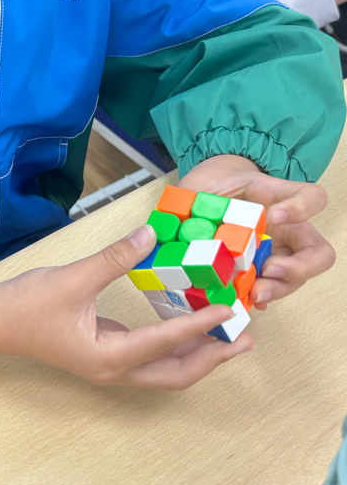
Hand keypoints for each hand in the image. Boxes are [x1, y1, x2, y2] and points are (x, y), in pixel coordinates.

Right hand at [0, 225, 253, 388]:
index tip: (230, 311)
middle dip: (213, 357)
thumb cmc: (27, 305)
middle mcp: (114, 371)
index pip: (167, 342)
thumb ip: (115, 258)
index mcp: (108, 358)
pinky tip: (189, 326)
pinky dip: (177, 347)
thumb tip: (151, 234)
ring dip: (199, 356)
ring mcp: (110, 367)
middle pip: (177, 374)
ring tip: (228, 336)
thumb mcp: (73, 278)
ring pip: (166, 371)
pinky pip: (152, 359)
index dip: (202, 326)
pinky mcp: (105, 356)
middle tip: (245, 337)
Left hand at [179, 155, 333, 310]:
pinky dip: (256, 300)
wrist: (204, 196)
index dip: (303, 208)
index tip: (276, 215)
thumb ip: (197, 195)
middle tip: (270, 269)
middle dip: (299, 267)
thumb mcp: (209, 181)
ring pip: (293, 279)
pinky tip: (244, 303)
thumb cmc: (214, 185)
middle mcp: (282, 233)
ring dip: (278, 289)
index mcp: (278, 202)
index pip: (313, 198)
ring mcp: (270, 256)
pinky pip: (264, 292)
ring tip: (255, 293)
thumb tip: (168, 220)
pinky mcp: (252, 275)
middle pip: (316, 255)